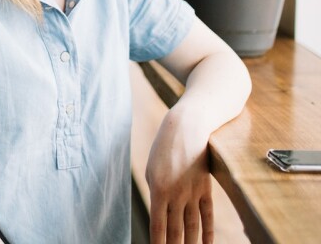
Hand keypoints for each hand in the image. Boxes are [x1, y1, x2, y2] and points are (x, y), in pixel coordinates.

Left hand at [145, 106, 213, 243]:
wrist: (187, 128)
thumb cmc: (163, 148)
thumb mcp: (152, 169)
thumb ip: (156, 193)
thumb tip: (160, 214)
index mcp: (158, 190)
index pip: (158, 226)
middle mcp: (176, 195)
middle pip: (176, 231)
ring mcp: (193, 193)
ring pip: (192, 228)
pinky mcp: (205, 189)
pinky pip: (207, 216)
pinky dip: (208, 233)